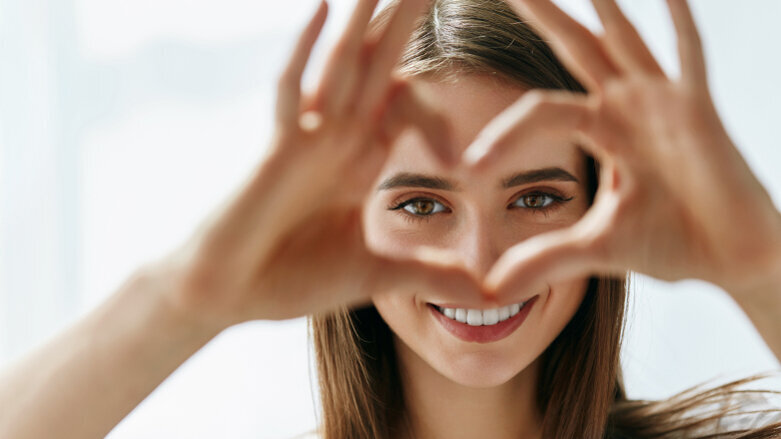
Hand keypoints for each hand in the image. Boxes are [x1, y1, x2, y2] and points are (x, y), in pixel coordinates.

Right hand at [154, 0, 482, 326]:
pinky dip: (305, 52)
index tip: (461, 138)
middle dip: (405, 21)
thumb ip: (428, 275)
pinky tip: (324, 8)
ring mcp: (306, 139)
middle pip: (378, 67)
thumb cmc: (289, 280)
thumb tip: (485, 294)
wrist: (227, 296)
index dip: (434, 107)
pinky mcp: (277, 150)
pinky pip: (292, 92)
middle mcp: (336, 139)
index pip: (404, 108)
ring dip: (365, 19)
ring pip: (342, 65)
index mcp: (360, 161)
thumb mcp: (375, 275)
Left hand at [462, 0, 780, 299]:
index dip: (503, 136)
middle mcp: (626, 106)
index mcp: (600, 130)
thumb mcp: (595, 249)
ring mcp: (662, 102)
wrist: (732, 259)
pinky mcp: (698, 110)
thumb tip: (490, 290)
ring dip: (601, 5)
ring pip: (622, 40)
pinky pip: (688, 57)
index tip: (469, 167)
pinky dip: (678, 23)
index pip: (538, 113)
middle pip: (573, 48)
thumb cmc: (672, 244)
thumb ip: (544, 260)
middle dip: (542, 14)